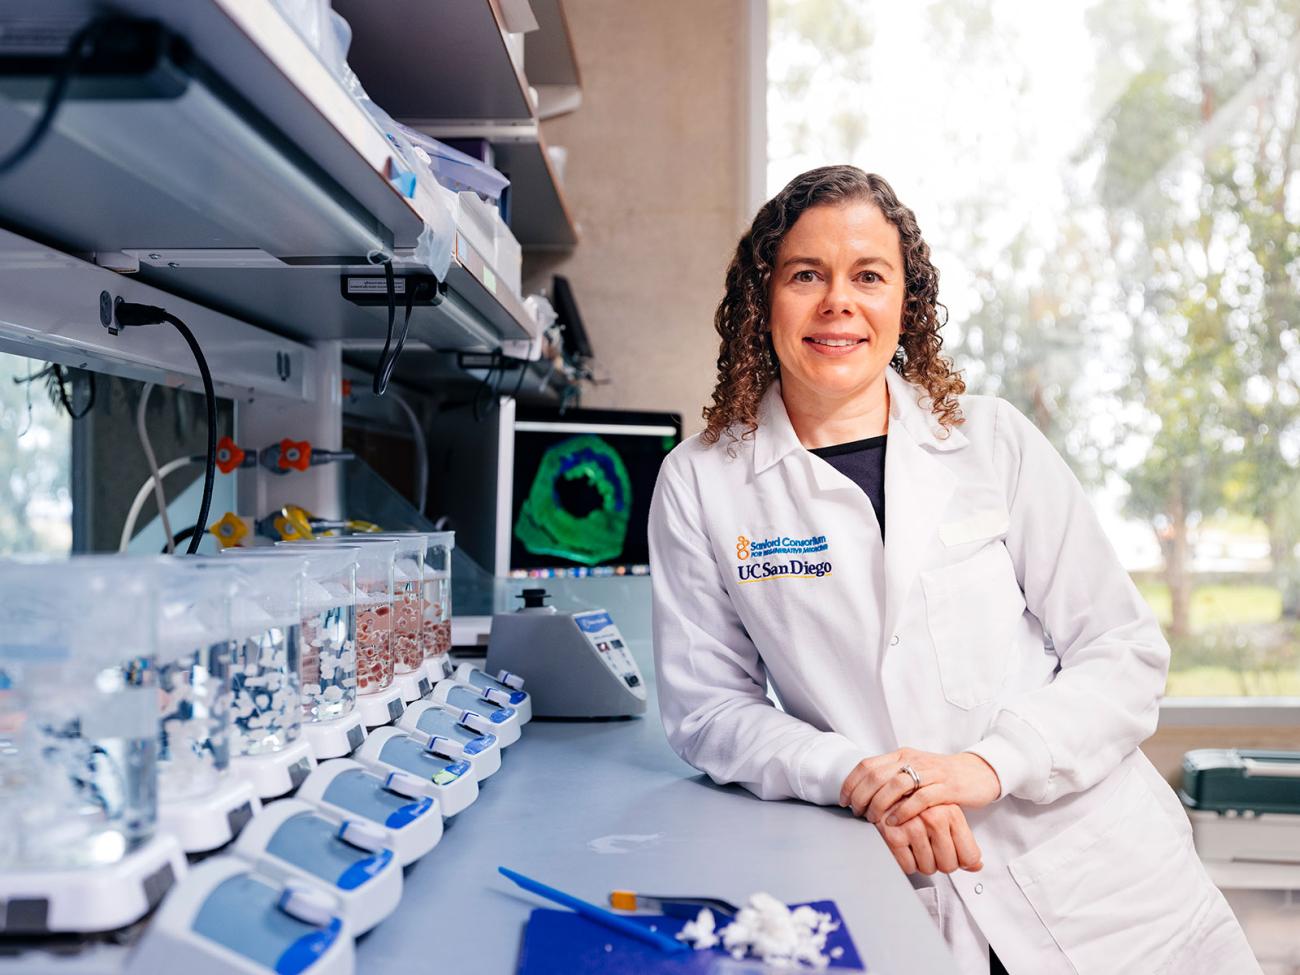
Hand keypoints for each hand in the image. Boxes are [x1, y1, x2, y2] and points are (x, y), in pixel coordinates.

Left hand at [839, 748, 1000, 826]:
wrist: (978, 773)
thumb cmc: (941, 777)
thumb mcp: (913, 772)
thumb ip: (891, 779)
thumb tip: (862, 794)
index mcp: (902, 756)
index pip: (867, 765)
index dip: (851, 783)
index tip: (843, 800)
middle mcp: (913, 760)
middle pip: (877, 775)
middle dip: (862, 796)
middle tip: (857, 813)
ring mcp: (930, 773)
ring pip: (896, 785)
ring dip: (879, 804)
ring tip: (873, 820)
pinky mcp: (947, 787)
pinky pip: (921, 798)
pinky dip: (904, 810)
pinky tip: (894, 821)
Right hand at [875, 803, 982, 875]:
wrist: (883, 791)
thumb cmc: (916, 805)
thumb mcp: (945, 815)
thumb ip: (963, 842)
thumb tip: (976, 866)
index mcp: (951, 812)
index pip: (969, 856)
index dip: (960, 861)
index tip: (952, 854)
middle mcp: (934, 818)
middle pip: (949, 865)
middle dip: (938, 863)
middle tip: (929, 850)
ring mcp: (913, 826)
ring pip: (928, 868)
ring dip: (921, 862)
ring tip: (914, 845)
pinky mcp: (893, 835)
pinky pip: (908, 866)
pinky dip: (906, 863)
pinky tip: (903, 847)